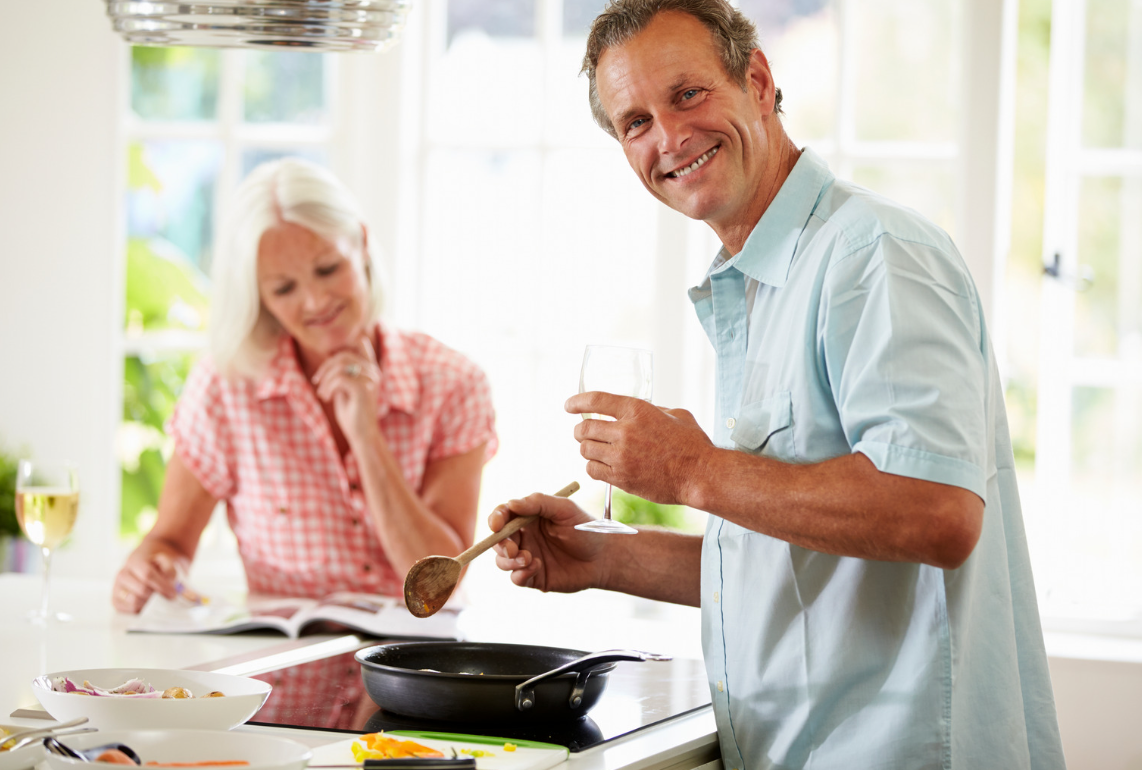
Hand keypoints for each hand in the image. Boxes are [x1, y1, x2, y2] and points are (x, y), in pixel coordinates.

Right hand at [112, 546, 183, 613]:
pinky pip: (129, 610)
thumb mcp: (166, 561)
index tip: (174, 593)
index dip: (162, 586)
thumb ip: (170, 570)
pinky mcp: (116, 601)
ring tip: (156, 599)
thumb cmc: (157, 565)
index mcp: (134, 562)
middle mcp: (122, 574)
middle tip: (167, 597)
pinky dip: (141, 610)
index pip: (147, 575)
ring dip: (149, 603)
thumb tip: (172, 586)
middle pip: (141, 590)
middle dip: (157, 595)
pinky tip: (147, 603)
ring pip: (134, 602)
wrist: (144, 565)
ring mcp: (117, 588)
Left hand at [312, 337, 380, 444]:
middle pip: (343, 355)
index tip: (329, 360)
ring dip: (325, 378)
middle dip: (325, 367)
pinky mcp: (363, 389)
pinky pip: (339, 378)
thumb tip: (330, 356)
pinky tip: (326, 397)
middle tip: (317, 382)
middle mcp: (373, 372)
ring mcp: (370, 379)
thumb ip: (342, 372)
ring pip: (340, 365)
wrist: (362, 435)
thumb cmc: (352, 413)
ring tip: (322, 393)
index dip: (344, 345)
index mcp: (370, 370)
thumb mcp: (345, 389)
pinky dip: (328, 387)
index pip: (361, 343)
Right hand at [490, 493, 610, 592]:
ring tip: (527, 558)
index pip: (503, 516)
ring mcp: (528, 558)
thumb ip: (538, 503)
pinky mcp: (534, 577)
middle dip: (500, 545)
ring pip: (502, 561)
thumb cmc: (586, 529)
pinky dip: (521, 573)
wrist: (604, 557)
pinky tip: (537, 566)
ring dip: (509, 561)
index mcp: (529, 518)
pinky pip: (516, 578)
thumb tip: (511, 504)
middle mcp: (525, 537)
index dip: (496, 519)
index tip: (496, 525)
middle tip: (513, 548)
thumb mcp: (565, 509)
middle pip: (498, 541)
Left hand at [566, 392, 714, 506]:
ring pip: (585, 450)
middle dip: (581, 430)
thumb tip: (638, 411)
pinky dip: (592, 467)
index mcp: (637, 410)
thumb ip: (653, 409)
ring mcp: (621, 456)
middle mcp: (625, 431)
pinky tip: (601, 466)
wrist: (700, 474)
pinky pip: (592, 470)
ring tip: (595, 451)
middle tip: (583, 433)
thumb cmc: (693, 444)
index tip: (569, 405)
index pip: (596, 400)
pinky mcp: (621, 477)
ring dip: (587, 449)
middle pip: (585, 428)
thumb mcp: (676, 414)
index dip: (578, 402)